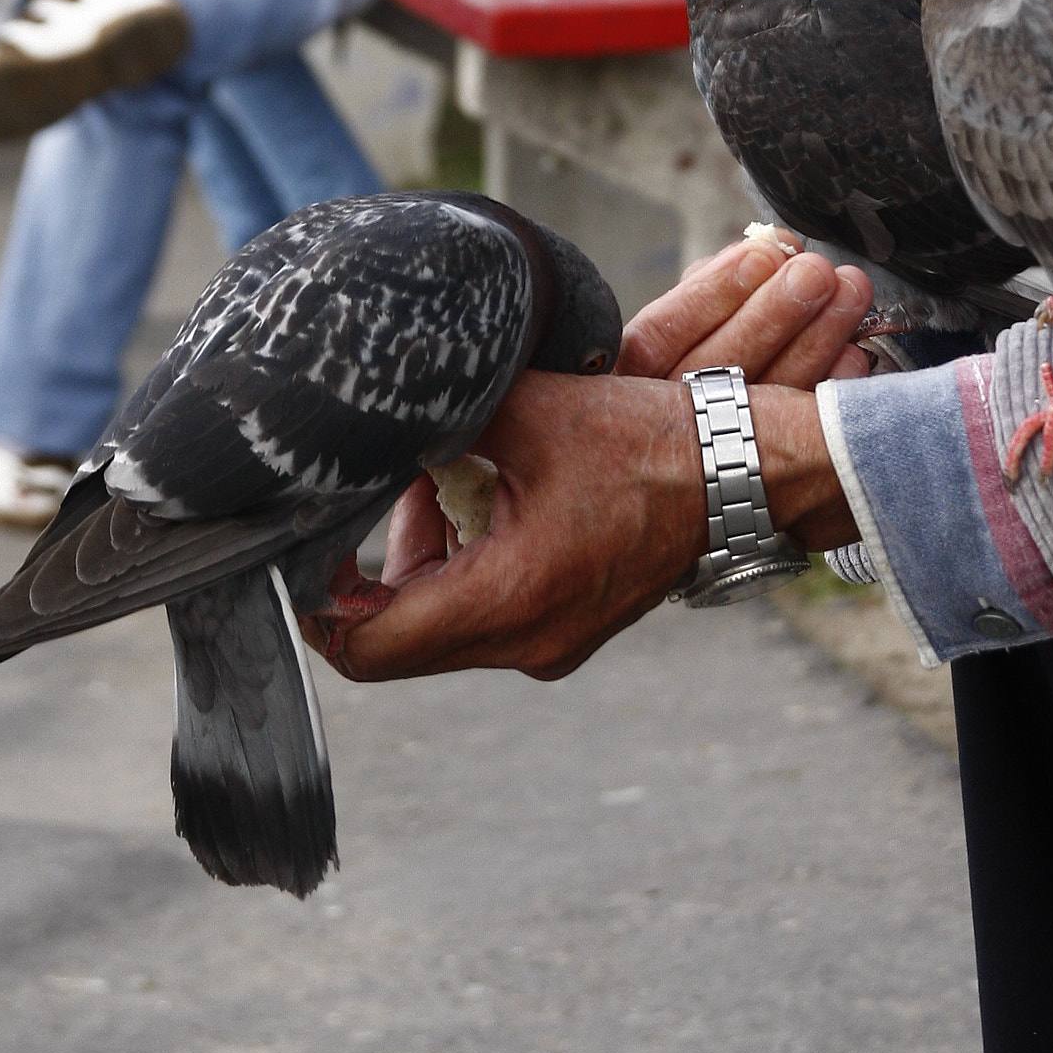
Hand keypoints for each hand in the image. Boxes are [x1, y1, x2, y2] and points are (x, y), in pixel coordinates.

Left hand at [325, 234, 870, 687]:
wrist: (751, 474)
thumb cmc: (654, 442)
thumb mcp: (535, 409)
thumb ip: (444, 410)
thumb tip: (366, 408)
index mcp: (509, 598)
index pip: (366, 643)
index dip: (314, 600)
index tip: (302, 542)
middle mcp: (525, 642)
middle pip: (394, 641)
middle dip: (366, 570)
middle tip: (369, 492)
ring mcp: (550, 643)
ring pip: (439, 627)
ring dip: (419, 560)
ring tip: (438, 476)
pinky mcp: (568, 628)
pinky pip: (484, 614)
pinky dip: (464, 564)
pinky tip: (483, 494)